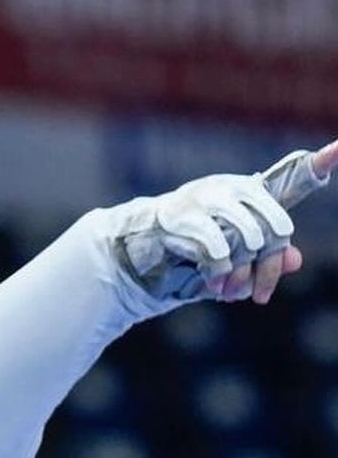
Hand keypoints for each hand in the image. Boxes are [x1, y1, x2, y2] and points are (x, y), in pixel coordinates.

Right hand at [111, 138, 337, 307]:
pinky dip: (219, 273)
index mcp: (247, 194)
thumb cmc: (188, 254)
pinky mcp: (184, 218)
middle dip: (269, 267)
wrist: (137, 253)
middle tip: (261, 295)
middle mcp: (231, 189)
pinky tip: (213, 285)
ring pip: (250, 239)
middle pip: (276, 227)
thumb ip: (264, 259)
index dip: (322, 162)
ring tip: (228, 291)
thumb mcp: (233, 259)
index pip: (293, 177)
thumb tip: (295, 260)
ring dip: (242, 274)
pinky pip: (218, 250)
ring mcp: (207, 199)